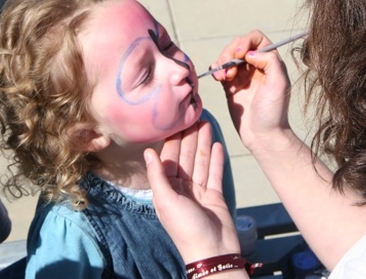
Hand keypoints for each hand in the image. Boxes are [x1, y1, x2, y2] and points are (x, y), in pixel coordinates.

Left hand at [144, 121, 239, 262]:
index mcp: (167, 189)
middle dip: (190, 137)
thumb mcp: (166, 201)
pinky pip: (215, 173)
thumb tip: (148, 152)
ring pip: (201, 162)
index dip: (174, 140)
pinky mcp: (215, 195)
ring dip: (204, 143)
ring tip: (207, 123)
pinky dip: (216, 159)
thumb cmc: (185, 228)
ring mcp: (199, 192)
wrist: (212, 250)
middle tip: (195, 115)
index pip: (170, 159)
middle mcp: (182, 188)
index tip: (177, 120)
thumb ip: (157, 176)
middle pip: (187, 157)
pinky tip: (218, 145)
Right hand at [209, 30, 292, 151]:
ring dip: (222, 62)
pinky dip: (216, 69)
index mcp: (271, 62)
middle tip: (228, 69)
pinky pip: (220, 69)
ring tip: (223, 78)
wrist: (263, 135)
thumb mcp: (280, 83)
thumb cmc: (274, 111)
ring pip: (227, 56)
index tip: (240, 55)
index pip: (257, 39)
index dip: (246, 41)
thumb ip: (270, 61)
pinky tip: (218, 78)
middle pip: (239, 45)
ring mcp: (243, 75)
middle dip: (230, 53)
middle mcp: (257, 66)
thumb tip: (250, 54)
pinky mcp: (231, 86)